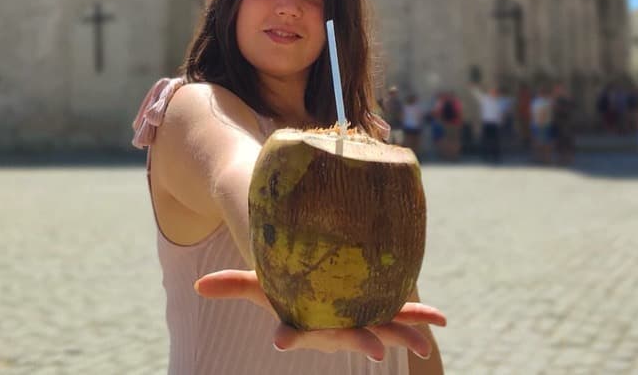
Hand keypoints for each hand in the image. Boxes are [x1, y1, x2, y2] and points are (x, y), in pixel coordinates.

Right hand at [194, 269, 445, 361]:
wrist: (322, 300)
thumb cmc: (291, 292)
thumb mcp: (262, 286)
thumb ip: (233, 286)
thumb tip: (197, 287)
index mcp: (309, 322)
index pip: (297, 331)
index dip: (291, 336)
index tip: (284, 341)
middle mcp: (336, 326)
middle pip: (347, 335)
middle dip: (361, 341)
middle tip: (375, 351)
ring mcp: (362, 318)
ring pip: (382, 326)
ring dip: (403, 332)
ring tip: (424, 342)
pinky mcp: (381, 307)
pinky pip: (402, 311)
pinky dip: (419, 315)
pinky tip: (440, 322)